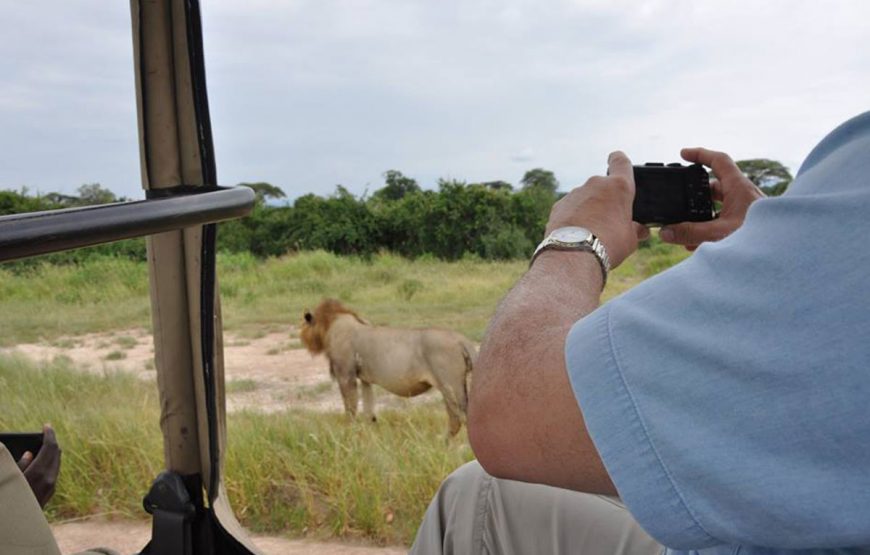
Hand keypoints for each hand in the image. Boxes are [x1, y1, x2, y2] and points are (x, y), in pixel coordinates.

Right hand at [17, 424, 60, 507]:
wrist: (18, 523)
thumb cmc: (10, 497)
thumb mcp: (11, 477)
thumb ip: (21, 463)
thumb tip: (30, 453)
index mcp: (39, 471)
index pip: (49, 447)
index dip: (49, 434)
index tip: (47, 425)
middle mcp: (49, 478)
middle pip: (56, 453)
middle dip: (52, 441)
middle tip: (47, 433)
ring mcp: (51, 486)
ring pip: (56, 462)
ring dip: (52, 452)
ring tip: (46, 444)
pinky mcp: (50, 492)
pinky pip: (54, 471)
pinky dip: (50, 462)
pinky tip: (45, 460)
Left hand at [546, 151, 648, 268]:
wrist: (574, 254)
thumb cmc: (608, 245)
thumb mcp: (631, 239)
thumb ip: (635, 229)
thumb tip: (640, 230)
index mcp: (618, 187)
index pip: (620, 161)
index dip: (619, 161)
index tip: (618, 164)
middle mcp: (595, 184)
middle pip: (603, 186)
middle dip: (606, 200)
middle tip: (609, 221)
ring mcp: (575, 193)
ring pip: (586, 198)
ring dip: (589, 209)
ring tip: (592, 233)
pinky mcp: (559, 205)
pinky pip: (571, 208)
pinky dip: (574, 218)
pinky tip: (576, 235)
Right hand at [660, 147, 764, 249]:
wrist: (784, 253)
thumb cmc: (758, 239)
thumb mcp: (719, 234)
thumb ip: (690, 233)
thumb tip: (665, 232)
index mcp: (739, 187)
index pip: (718, 161)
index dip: (700, 154)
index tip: (683, 154)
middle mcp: (743, 195)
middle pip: (714, 186)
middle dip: (693, 194)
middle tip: (678, 200)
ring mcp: (746, 210)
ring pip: (717, 206)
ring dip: (700, 216)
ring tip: (684, 230)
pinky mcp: (747, 224)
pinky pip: (724, 220)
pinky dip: (709, 228)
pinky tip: (697, 244)